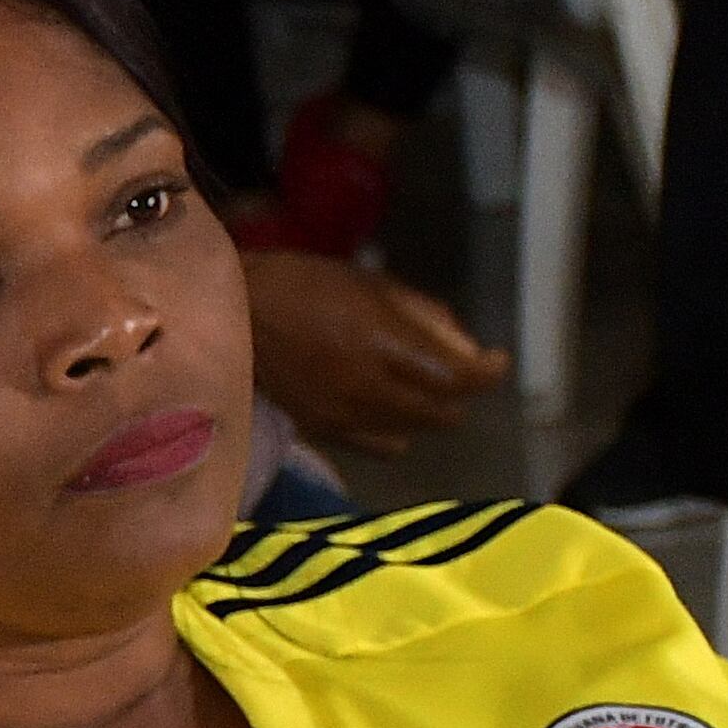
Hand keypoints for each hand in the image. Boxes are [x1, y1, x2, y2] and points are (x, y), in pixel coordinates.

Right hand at [240, 250, 505, 452]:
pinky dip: (396, 432)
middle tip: (457, 373)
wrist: (230, 313)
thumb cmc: (303, 284)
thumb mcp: (372, 283)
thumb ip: (424, 315)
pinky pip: (379, 445)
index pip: (458, 377)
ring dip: (428, 411)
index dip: (488, 373)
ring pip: (413, 430)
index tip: (497, 362)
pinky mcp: (321, 428)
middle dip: (459, 392)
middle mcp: (366, 386)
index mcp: (382, 342)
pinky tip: (389, 412)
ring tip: (421, 389)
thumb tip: (466, 348)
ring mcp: (342, 413)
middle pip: (441, 411)